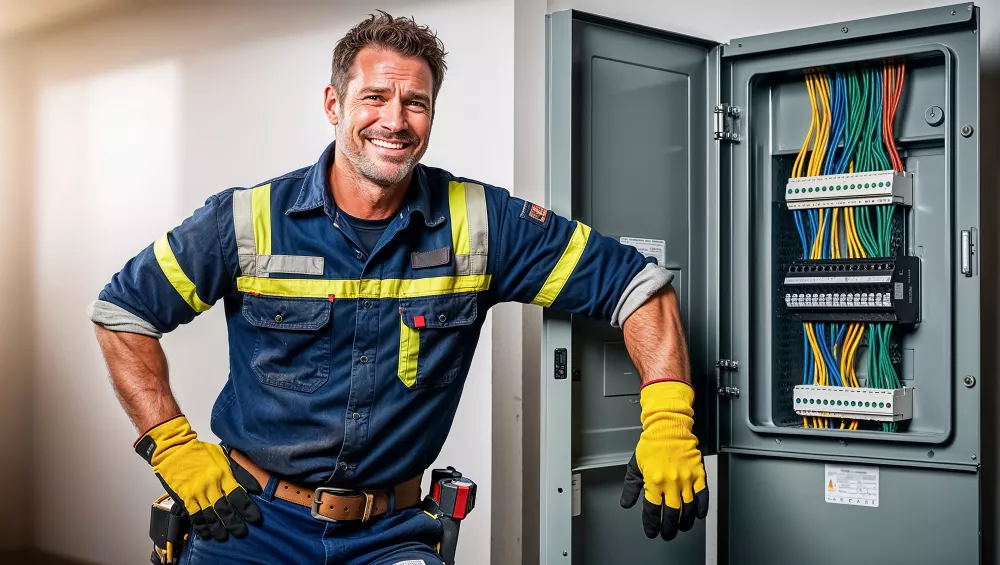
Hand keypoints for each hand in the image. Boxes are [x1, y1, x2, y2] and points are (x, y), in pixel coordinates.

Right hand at [134, 415, 262, 540]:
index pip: (238, 494)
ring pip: (210, 515)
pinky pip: (195, 515)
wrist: (174, 450)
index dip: (247, 509)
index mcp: (222, 474)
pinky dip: (201, 526)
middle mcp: (211, 485)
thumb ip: (238, 471)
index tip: (254, 519)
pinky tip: (206, 533)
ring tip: (224, 536)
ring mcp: (197, 492)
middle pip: (225, 508)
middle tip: (241, 532)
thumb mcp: (222, 456)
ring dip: (218, 527)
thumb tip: (255, 486)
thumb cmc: (200, 452)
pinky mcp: (185, 497)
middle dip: (234, 523)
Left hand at [620, 380, 708, 540]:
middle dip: (667, 528)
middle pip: (671, 514)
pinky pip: (702, 496)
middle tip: (666, 534)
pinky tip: (698, 516)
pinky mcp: (699, 474)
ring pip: (687, 508)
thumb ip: (630, 487)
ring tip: (681, 528)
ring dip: (684, 522)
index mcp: (653, 481)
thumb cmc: (652, 444)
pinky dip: (701, 508)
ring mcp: (686, 479)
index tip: (652, 531)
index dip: (651, 524)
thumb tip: (626, 504)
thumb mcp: (635, 465)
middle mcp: (671, 482)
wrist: (669, 427)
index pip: (652, 510)